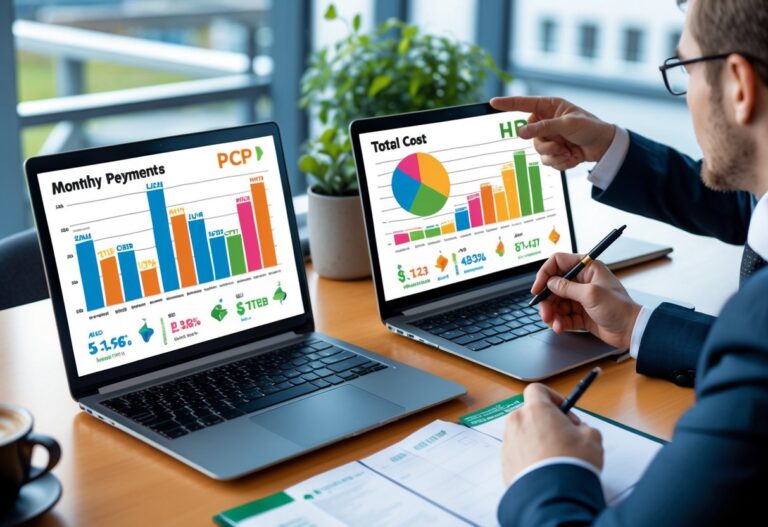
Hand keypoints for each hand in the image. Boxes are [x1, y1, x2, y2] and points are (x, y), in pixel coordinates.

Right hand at [490, 96, 615, 170]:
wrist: (604, 147)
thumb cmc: (590, 127)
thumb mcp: (568, 124)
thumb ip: (544, 127)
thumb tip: (521, 132)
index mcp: (549, 108)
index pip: (523, 104)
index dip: (507, 104)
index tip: (492, 102)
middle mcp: (546, 122)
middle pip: (529, 136)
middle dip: (545, 144)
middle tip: (560, 146)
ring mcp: (549, 138)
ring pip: (537, 151)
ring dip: (554, 155)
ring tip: (568, 152)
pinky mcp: (554, 152)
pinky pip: (547, 161)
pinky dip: (560, 162)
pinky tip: (572, 157)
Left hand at [501, 383, 603, 485]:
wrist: (553, 496)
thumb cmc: (572, 463)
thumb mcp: (592, 438)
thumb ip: (583, 427)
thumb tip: (578, 430)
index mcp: (536, 410)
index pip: (537, 390)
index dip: (552, 398)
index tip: (564, 410)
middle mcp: (517, 422)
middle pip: (529, 413)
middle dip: (546, 422)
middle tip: (564, 436)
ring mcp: (508, 443)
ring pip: (523, 434)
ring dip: (537, 440)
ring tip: (556, 458)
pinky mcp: (505, 463)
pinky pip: (518, 453)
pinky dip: (529, 457)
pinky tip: (545, 470)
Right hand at [531, 252, 640, 349]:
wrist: (631, 330)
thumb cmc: (619, 308)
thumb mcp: (591, 294)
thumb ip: (567, 287)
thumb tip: (550, 283)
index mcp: (587, 269)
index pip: (558, 263)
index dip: (545, 274)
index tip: (537, 288)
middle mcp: (582, 281)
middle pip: (554, 286)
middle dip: (547, 300)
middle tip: (544, 312)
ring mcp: (581, 298)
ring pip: (557, 303)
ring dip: (552, 313)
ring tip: (553, 323)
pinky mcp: (581, 313)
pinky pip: (563, 315)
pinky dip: (559, 322)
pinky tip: (560, 327)